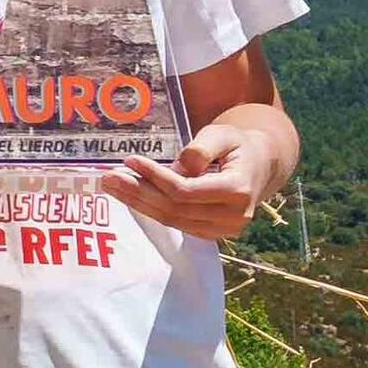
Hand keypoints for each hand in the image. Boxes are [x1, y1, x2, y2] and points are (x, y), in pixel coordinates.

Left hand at [104, 118, 288, 241]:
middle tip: (108, 178)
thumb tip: (178, 168)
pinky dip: (151, 209)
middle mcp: (232, 216)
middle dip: (138, 192)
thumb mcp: (223, 134)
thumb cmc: (238, 145)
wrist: (259, 164)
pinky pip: (176, 223)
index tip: (130, 160)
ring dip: (139, 202)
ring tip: (112, 185)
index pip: (185, 191)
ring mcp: (223, 229)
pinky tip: (131, 195)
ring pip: (171, 219)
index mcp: (238, 190)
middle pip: (174, 208)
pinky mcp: (212, 233)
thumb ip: (202, 148)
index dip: (155, 178)